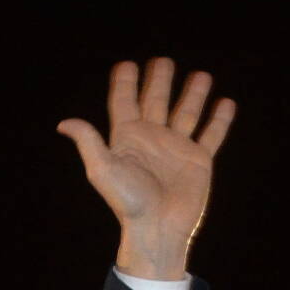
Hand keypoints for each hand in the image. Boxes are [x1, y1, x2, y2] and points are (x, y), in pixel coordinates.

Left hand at [56, 58, 234, 278]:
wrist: (157, 228)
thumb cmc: (127, 201)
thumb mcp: (103, 170)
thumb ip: (89, 142)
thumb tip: (64, 123)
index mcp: (127, 138)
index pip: (124, 103)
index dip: (124, 83)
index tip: (126, 64)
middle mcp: (152, 139)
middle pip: (155, 101)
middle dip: (158, 81)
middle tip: (162, 61)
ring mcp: (176, 148)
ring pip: (186, 112)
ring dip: (193, 94)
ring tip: (201, 75)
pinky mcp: (199, 159)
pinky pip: (211, 134)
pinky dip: (219, 120)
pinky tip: (225, 103)